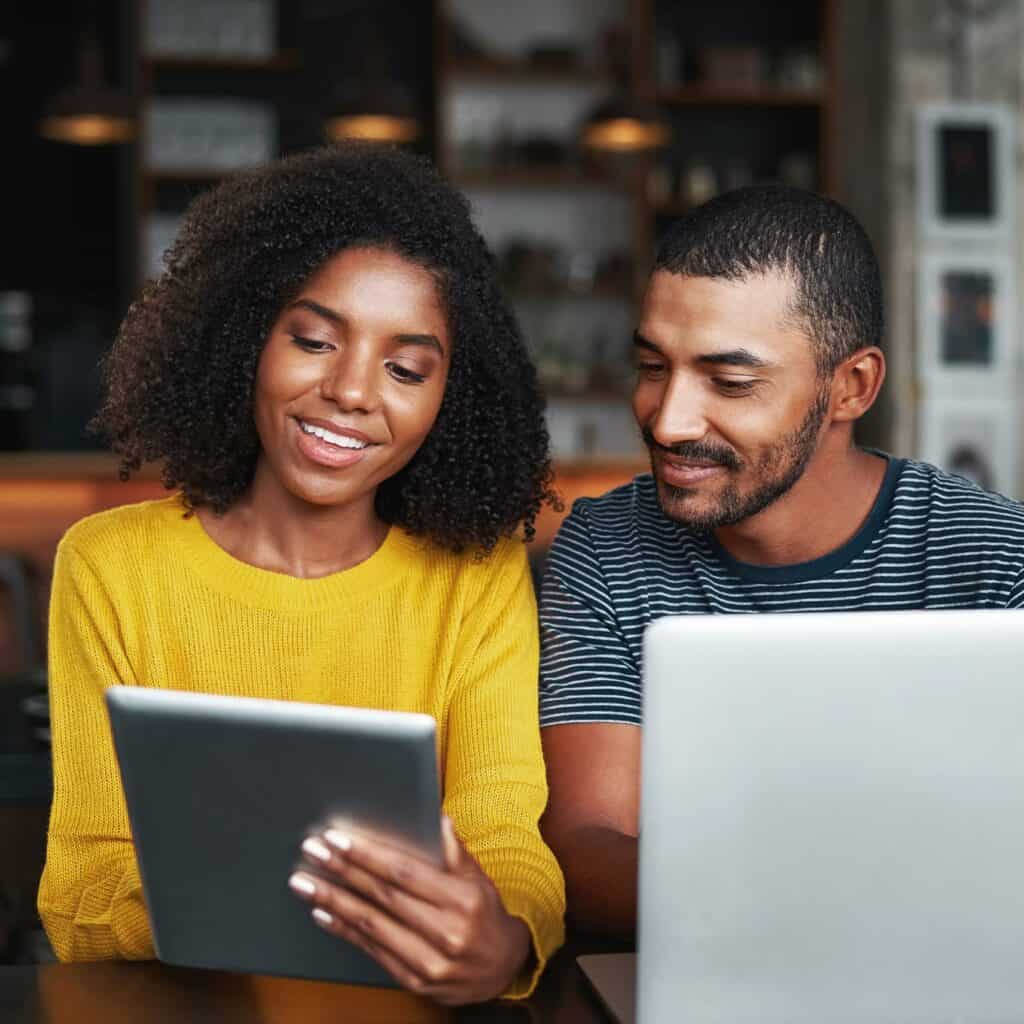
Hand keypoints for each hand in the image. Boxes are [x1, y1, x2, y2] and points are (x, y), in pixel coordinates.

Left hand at [288, 816, 531, 1004]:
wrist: (502, 968)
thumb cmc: (486, 914)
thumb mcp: (478, 878)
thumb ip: (455, 851)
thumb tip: (438, 819)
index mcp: (461, 900)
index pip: (404, 873)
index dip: (367, 856)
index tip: (337, 840)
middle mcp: (446, 933)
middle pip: (383, 897)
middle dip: (342, 872)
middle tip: (311, 851)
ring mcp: (429, 962)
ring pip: (371, 925)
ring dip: (333, 901)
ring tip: (304, 882)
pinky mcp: (415, 981)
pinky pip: (372, 951)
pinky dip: (344, 931)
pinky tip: (322, 913)